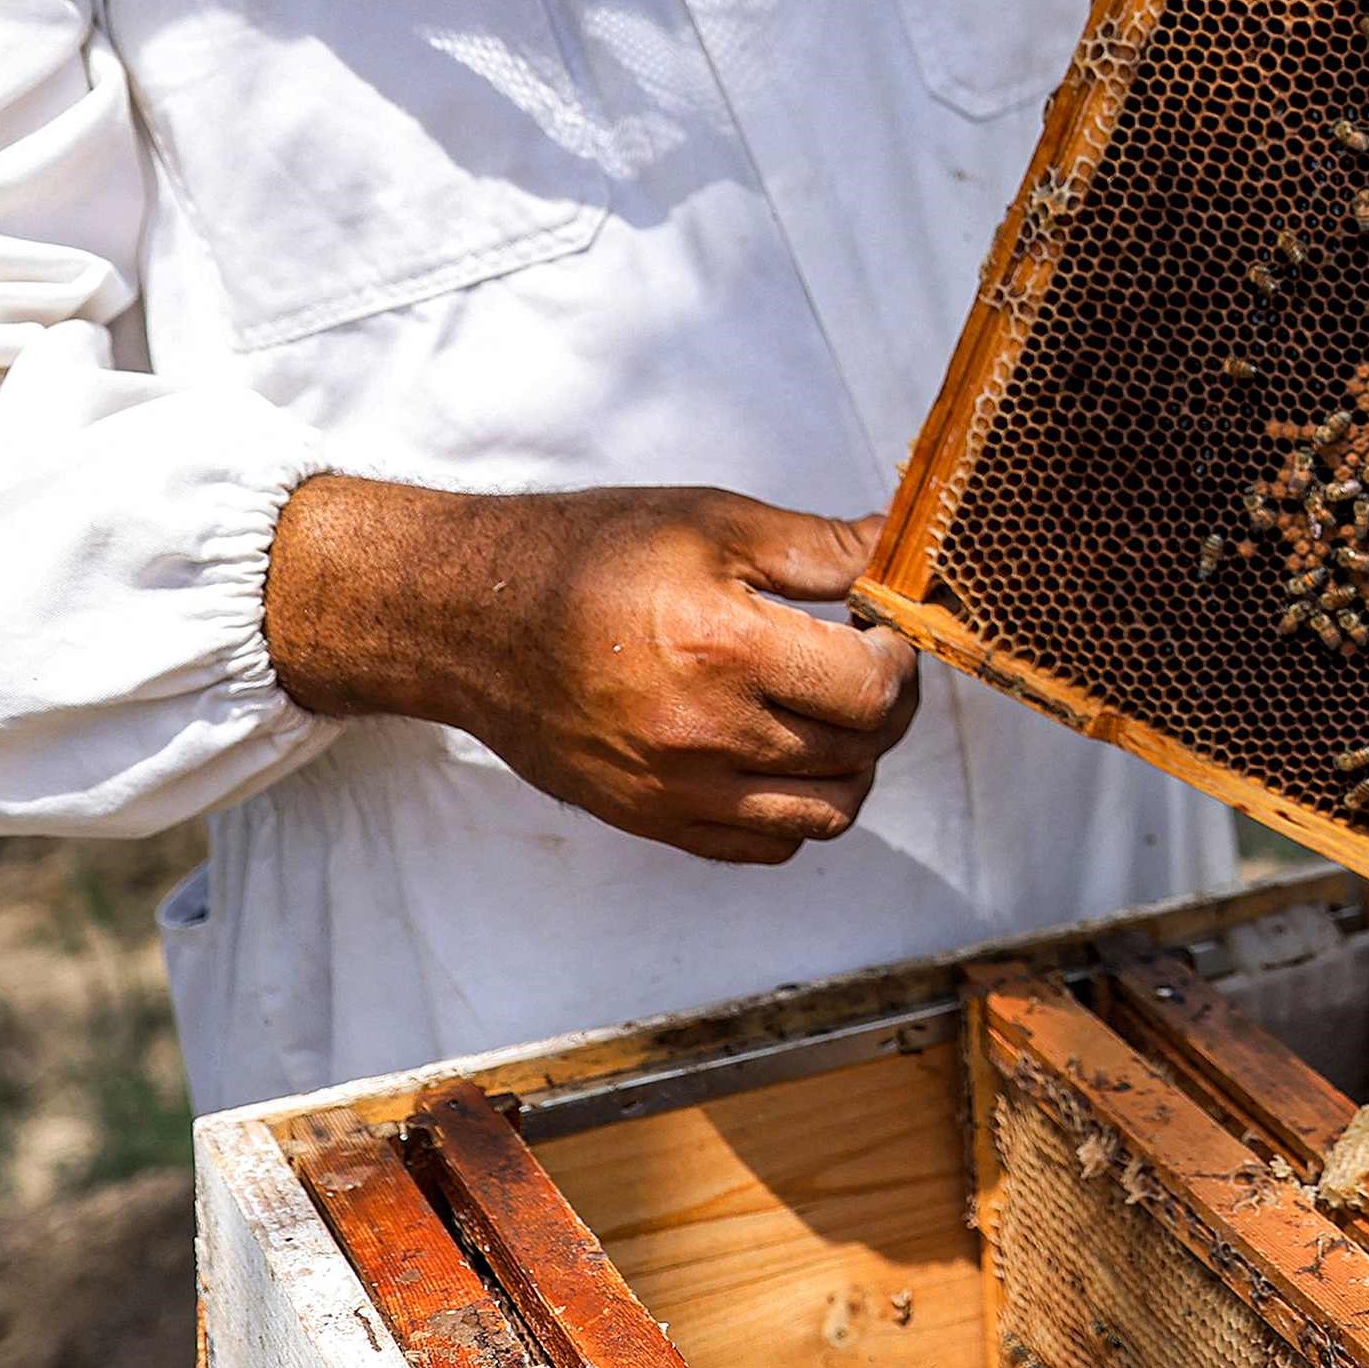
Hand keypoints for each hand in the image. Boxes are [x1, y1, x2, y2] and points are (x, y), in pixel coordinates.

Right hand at [265, 478, 920, 865]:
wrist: (468, 619)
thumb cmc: (586, 557)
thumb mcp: (711, 521)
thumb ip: (819, 546)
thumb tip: (899, 550)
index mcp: (724, 649)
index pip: (872, 689)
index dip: (900, 655)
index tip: (881, 626)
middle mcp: (703, 735)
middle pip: (859, 753)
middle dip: (886, 704)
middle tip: (866, 659)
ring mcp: (674, 791)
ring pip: (824, 814)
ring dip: (853, 764)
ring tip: (830, 709)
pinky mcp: (651, 820)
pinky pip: (763, 845)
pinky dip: (795, 810)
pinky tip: (782, 754)